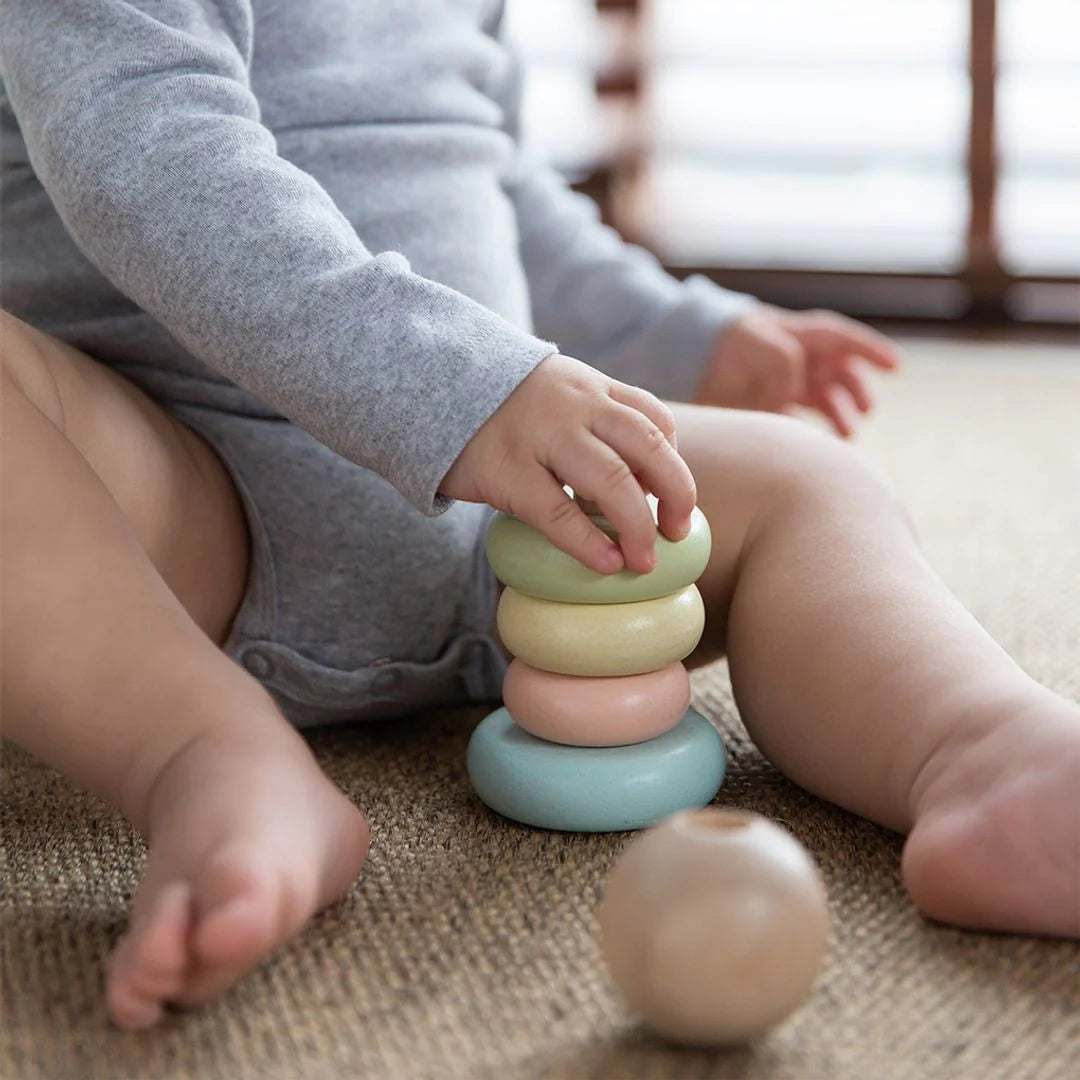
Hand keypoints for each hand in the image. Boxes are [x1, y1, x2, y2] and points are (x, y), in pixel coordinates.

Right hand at [440, 354, 696, 574]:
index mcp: (590, 387)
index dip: (673, 462)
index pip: (654, 419)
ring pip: (612, 480)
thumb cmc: (499, 405)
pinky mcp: (506, 470)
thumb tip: (634, 486)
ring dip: (638, 525)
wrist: (428, 382)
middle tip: (678, 532)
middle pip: (649, 447)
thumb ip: (591, 422)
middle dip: (676, 494)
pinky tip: (605, 563)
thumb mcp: (554, 393)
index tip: (673, 499)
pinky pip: (558, 512)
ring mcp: (541, 436)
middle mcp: (575, 406)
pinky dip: (588, 542)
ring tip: (644, 560)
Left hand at [696, 306, 899, 436]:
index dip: (870, 351)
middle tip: (864, 410)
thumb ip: (782, 361)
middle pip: (841, 376)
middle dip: (856, 392)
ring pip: (826, 402)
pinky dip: (811, 434)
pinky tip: (817, 446)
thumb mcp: (755, 339)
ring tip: (847, 435)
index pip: (843, 341)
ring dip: (840, 416)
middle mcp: (800, 362)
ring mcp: (788, 385)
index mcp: (800, 336)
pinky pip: (800, 422)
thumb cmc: (725, 339)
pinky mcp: (771, 409)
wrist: (688, 357)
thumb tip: (792, 397)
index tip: (895, 367)